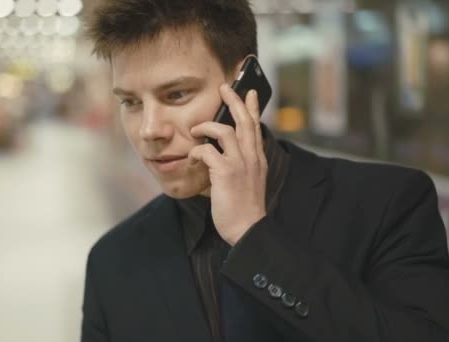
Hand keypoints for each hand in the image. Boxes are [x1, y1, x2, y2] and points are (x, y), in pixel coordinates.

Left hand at [189, 84, 267, 245]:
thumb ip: (241, 166)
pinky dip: (196, 151)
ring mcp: (240, 164)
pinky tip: (191, 159)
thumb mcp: (248, 182)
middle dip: (234, 101)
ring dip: (207, 126)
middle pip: (244, 120)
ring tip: (195, 129)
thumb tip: (223, 156)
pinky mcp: (226, 173)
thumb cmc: (244, 209)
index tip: (250, 92)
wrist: (247, 229)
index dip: (252, 108)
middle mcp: (251, 158)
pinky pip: (208, 151)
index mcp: (257, 160)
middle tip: (224, 87)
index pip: (256, 127)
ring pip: (226, 130)